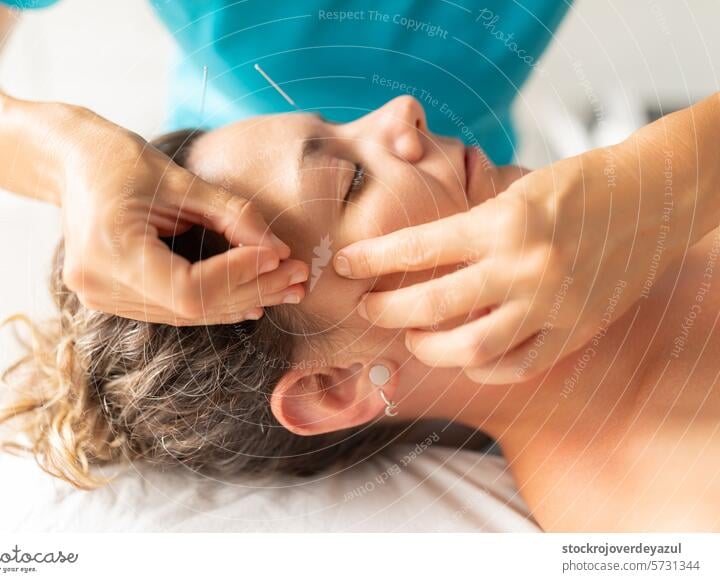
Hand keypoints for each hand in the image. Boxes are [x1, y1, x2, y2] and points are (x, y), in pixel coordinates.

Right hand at [59, 117, 307, 324]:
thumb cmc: (120, 160)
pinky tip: (252, 296)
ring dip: (240, 300)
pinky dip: (215, 301)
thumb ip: (231, 215)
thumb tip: (279, 250)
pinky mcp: (111, 298)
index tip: (278, 256)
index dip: (237, 276)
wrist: (71, 163)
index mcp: (109, 250)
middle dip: (250, 290)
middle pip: (191, 307)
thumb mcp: (179, 180)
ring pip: (186, 314)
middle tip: (298, 276)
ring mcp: (100, 297)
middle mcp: (99, 284)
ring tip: (286, 285)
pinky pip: (173, 309)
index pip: (188, 288)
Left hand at [334, 143, 683, 383]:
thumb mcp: (518, 190)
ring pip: (472, 349)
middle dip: (388, 311)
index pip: (420, 246)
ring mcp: (552, 304)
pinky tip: (465, 357)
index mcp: (505, 221)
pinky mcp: (575, 330)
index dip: (374, 258)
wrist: (653, 196)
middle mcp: (525, 267)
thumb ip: (473, 225)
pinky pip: (517, 366)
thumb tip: (418, 254)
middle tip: (368, 311)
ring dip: (430, 348)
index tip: (345, 263)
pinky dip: (482, 368)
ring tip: (414, 337)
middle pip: (434, 305)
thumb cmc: (580, 184)